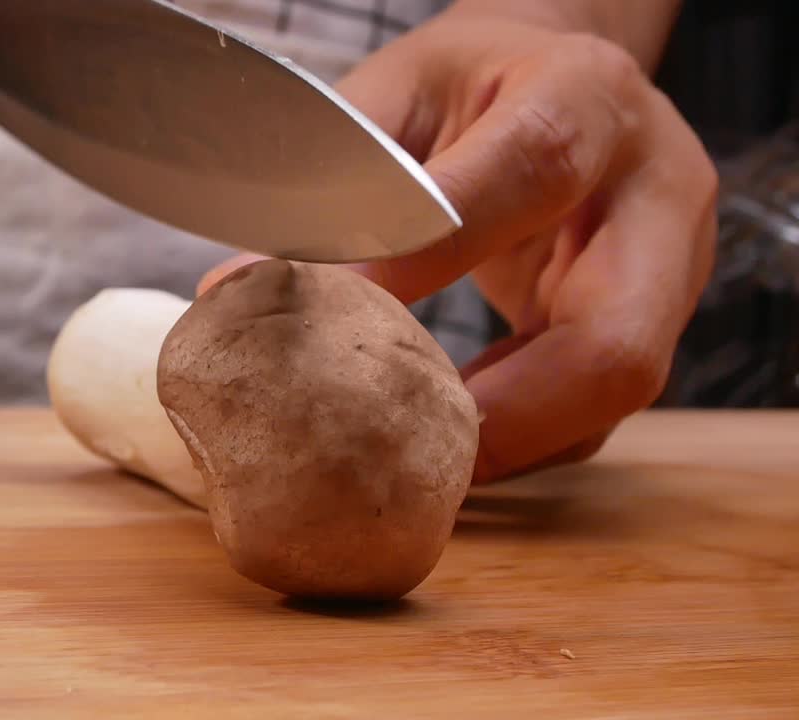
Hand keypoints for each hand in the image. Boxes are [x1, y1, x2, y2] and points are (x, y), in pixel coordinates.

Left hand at [199, 5, 717, 483]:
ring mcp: (672, 267)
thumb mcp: (401, 89)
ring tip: (410, 455)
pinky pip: (593, 412)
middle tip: (399, 449)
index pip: (529, 174)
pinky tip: (448, 431)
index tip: (332, 314)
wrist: (560, 84)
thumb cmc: (469, 86)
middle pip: (615, 339)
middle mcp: (653, 188)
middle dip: (505, 416)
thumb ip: (339, 177)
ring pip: (613, 396)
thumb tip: (242, 290)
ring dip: (507, 442)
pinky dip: (518, 437)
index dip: (431, 255)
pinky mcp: (653, 324)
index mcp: (585, 94)